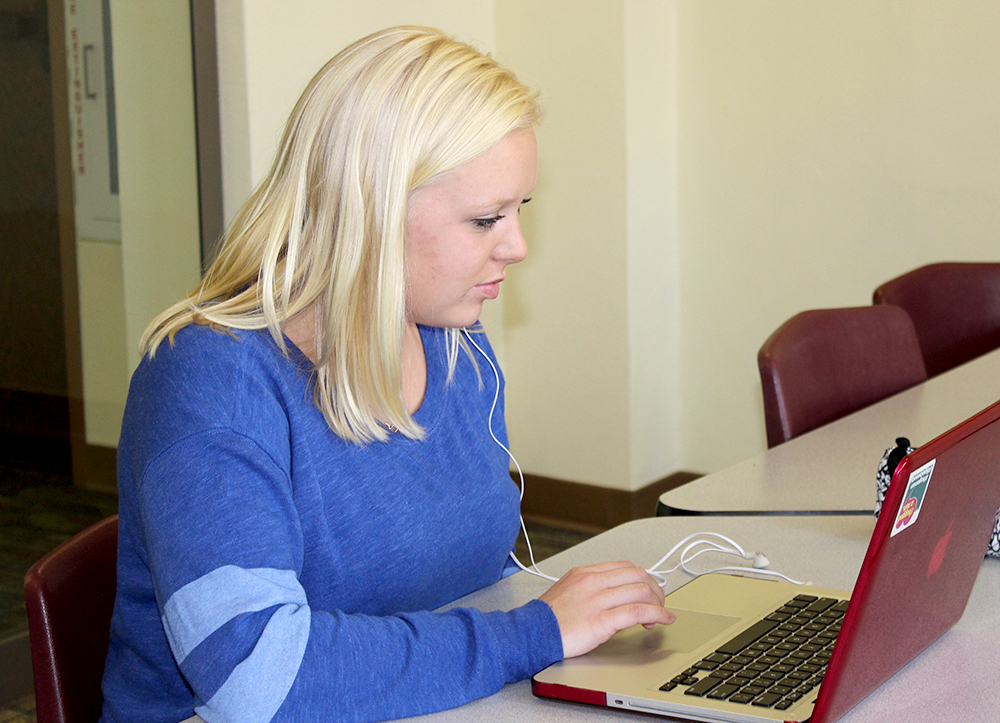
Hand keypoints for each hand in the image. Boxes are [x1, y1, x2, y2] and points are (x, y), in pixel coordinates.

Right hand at [538, 560, 675, 658]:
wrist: (531, 634)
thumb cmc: (546, 619)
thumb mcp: (567, 591)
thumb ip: (590, 588)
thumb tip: (614, 595)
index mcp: (585, 573)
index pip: (624, 567)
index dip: (642, 578)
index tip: (647, 590)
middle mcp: (593, 582)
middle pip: (637, 575)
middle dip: (654, 589)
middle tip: (658, 603)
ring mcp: (598, 600)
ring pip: (641, 591)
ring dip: (658, 604)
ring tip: (660, 615)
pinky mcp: (602, 621)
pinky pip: (638, 612)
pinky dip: (657, 615)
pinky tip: (663, 620)